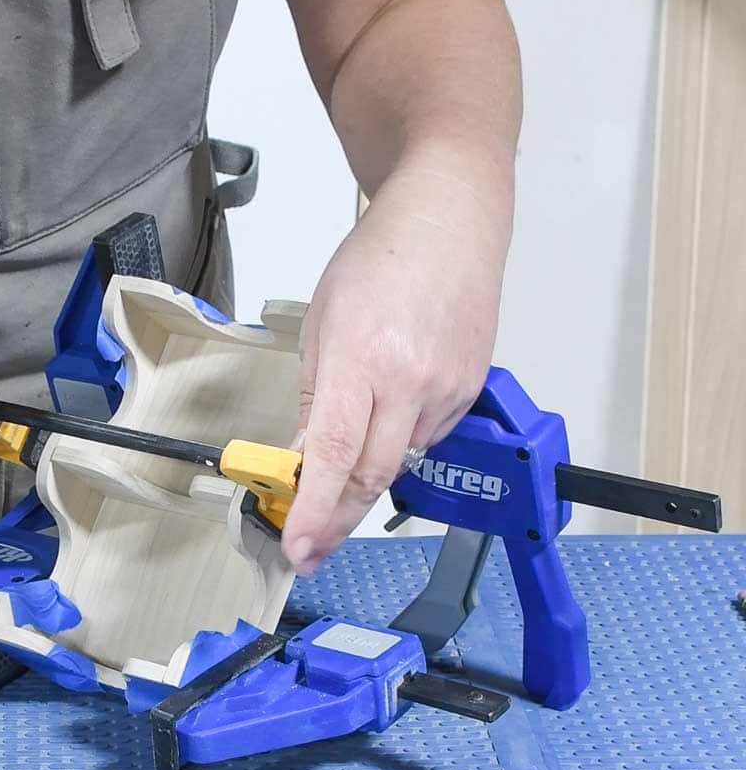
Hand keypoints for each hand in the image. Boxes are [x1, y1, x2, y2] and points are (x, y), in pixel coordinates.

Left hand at [280, 170, 508, 573]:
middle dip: (337, 519)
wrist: (449, 223)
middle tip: (311, 543)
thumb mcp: (322, 323)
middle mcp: (410, 381)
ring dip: (365, 474)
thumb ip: (312, 397)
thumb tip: (304, 457)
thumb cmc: (381, 260)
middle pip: (371, 475)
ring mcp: (447, 389)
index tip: (298, 547)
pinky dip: (399, 441)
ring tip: (341, 463)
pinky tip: (388, 414)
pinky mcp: (471, 391)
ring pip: (400, 460)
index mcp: (360, 358)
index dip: (314, 511)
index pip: (333, 455)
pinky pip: (428, 438)